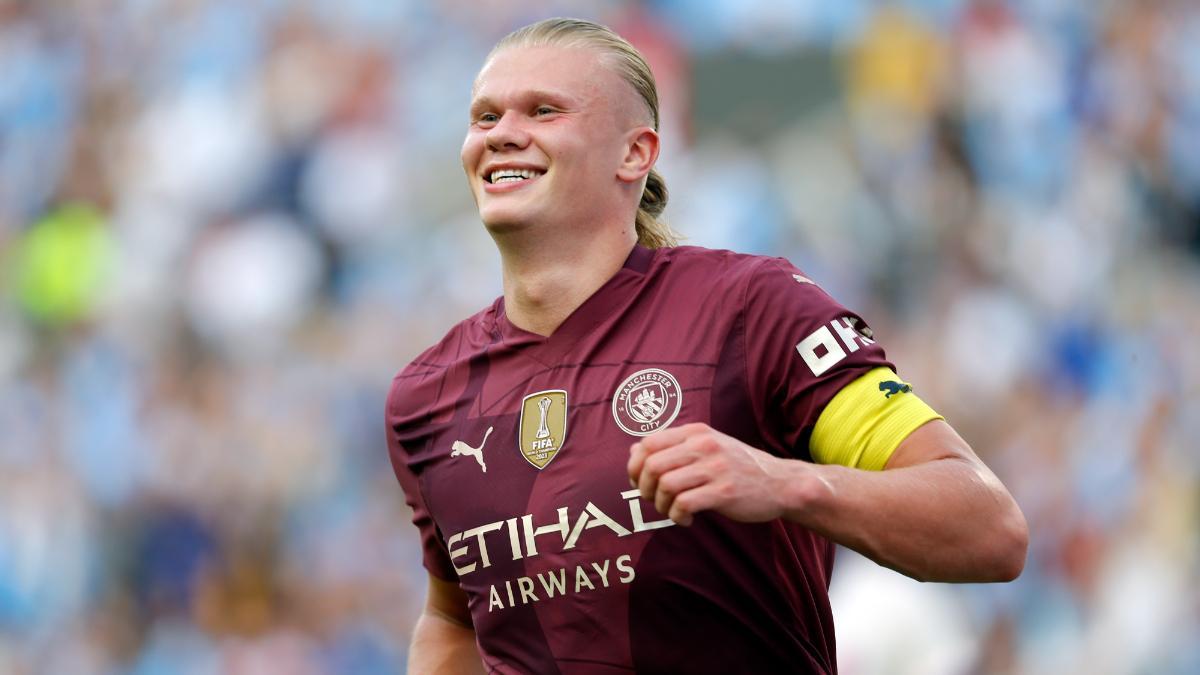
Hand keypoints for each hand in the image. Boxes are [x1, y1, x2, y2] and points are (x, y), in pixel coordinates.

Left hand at [626, 422, 800, 525]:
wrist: (781, 483)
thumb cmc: (739, 467)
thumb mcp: (706, 447)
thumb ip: (672, 447)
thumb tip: (633, 449)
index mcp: (696, 432)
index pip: (648, 443)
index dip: (635, 466)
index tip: (639, 482)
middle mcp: (704, 445)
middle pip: (652, 465)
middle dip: (644, 488)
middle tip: (654, 500)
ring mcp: (715, 468)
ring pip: (666, 485)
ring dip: (660, 504)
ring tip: (672, 510)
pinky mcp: (724, 491)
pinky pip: (684, 504)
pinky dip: (677, 516)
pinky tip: (686, 520)